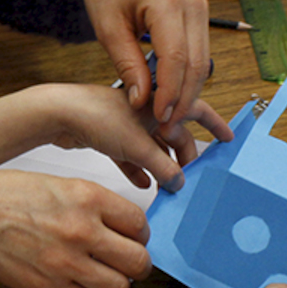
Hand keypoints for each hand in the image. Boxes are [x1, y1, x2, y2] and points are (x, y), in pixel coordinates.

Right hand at [0, 160, 151, 287]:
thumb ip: (94, 204)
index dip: (139, 233)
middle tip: (129, 259)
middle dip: (137, 262)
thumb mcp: (61, 183)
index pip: (139, 224)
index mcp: (87, 198)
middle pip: (137, 260)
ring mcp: (66, 263)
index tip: (134, 236)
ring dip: (115, 281)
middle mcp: (81, 231)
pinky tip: (78, 279)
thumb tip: (120, 225)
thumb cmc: (6, 194)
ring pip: (118, 287)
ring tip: (103, 272)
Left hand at [39, 83, 230, 191]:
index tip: (228, 139)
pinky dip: (138, 168)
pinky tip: (142, 183)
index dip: (214, 124)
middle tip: (194, 176)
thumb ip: (163, 166)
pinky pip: (132, 154)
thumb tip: (181, 182)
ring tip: (171, 186)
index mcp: (159, 100)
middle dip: (185, 155)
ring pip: (154, 146)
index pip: (195, 109)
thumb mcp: (138, 146)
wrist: (58, 114)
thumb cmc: (98, 116)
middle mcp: (146, 108)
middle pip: (175, 133)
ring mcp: (128, 121)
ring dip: (162, 164)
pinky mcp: (110, 134)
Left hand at [74, 0, 209, 119]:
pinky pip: (199, 51)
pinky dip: (188, 75)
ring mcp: (199, 5)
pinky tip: (172, 92)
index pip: (176, 58)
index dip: (169, 93)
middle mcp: (191, 2)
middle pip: (196, 63)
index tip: (159, 118)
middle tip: (166, 125)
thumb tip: (141, 101)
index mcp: (166, 0)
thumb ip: (127, 65)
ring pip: (203, 61)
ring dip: (188, 91)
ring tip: (168, 115)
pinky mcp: (199, 12)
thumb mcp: (108, 28)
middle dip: (183, 99)